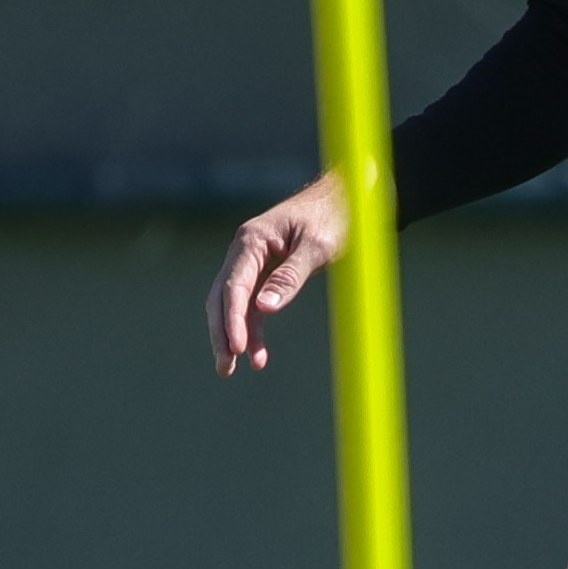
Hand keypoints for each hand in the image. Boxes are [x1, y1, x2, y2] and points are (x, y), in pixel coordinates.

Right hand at [208, 171, 346, 374]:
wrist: (346, 199)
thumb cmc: (333, 217)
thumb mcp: (317, 247)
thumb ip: (290, 276)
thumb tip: (263, 309)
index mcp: (252, 239)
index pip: (233, 285)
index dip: (232, 319)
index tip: (236, 348)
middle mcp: (245, 250)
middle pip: (223, 297)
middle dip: (222, 333)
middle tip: (225, 367)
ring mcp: (253, 262)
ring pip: (233, 304)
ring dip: (233, 336)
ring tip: (230, 369)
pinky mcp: (265, 272)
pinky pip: (252, 304)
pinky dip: (252, 328)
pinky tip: (257, 354)